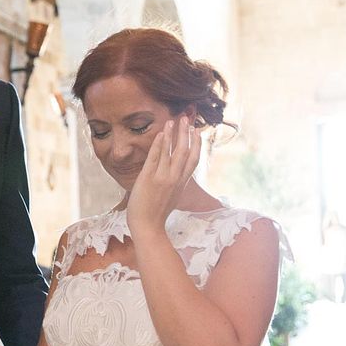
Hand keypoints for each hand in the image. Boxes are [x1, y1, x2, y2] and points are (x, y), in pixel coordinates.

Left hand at [127, 116, 199, 234]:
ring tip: (173, 121)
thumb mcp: (172, 196)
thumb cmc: (156, 213)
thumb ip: (175, 183)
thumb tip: (176, 174)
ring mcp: (162, 178)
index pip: (193, 159)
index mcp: (182, 183)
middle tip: (187, 118)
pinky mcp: (148, 178)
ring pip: (170, 151)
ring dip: (172, 134)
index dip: (196, 144)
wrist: (148, 226)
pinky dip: (159, 145)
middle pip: (184, 151)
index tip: (197, 131)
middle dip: (186, 133)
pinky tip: (160, 134)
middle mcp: (175, 178)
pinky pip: (155, 157)